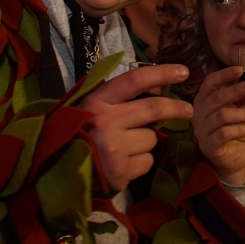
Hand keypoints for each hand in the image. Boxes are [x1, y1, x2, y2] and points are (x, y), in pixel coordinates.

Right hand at [77, 64, 193, 191]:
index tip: (183, 72)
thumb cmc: (78, 134)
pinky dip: (141, 162)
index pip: (134, 80)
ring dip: (147, 141)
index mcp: (97, 101)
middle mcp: (106, 122)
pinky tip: (123, 163)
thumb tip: (155, 87)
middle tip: (189, 110)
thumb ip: (115, 98)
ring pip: (152, 138)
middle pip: (153, 108)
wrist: (55, 171)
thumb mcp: (89, 108)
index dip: (162, 73)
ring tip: (125, 147)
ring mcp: (114, 148)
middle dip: (177, 108)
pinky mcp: (120, 171)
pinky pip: (147, 161)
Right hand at [192, 66, 244, 184]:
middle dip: (237, 90)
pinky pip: (224, 134)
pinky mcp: (208, 145)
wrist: (230, 161)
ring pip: (222, 116)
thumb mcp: (240, 111)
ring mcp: (201, 130)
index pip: (209, 83)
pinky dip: (240, 129)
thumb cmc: (233, 132)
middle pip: (216, 98)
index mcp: (203, 101)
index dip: (223, 75)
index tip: (240, 69)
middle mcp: (198, 114)